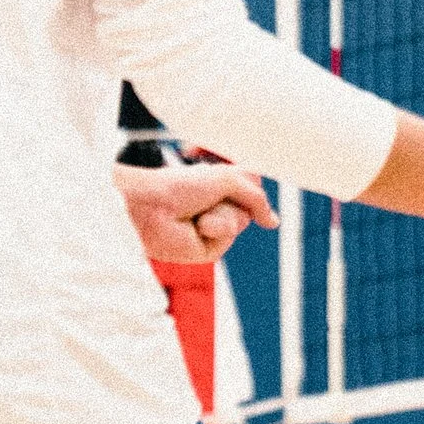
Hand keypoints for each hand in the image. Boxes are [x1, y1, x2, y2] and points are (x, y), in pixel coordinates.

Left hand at [117, 161, 275, 265]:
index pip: (251, 187)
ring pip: (240, 223)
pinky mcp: (206, 249)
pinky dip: (214, 229)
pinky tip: (196, 226)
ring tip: (198, 212)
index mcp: (217, 189)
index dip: (248, 181)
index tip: (235, 174)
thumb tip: (274, 223)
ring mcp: (211, 230)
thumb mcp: (226, 179)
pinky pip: (226, 239)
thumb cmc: (179, 186)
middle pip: (249, 206)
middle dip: (232, 199)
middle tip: (207, 195)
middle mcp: (215, 209)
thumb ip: (255, 198)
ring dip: (221, 213)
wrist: (150, 206)